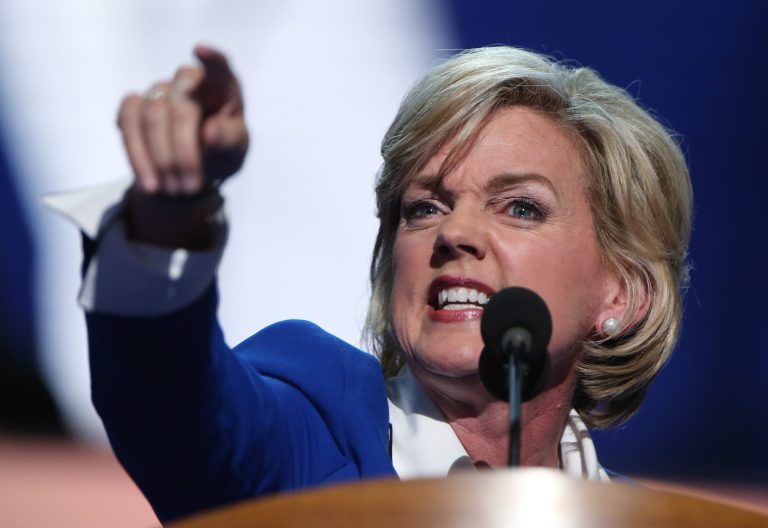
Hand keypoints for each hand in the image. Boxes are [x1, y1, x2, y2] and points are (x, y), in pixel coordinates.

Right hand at [117, 45, 247, 194]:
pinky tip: (148, 181)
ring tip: (172, 191)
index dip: (211, 59)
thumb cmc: (221, 151)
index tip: (200, 51)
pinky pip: (128, 121)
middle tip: (190, 187)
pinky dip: (137, 154)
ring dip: (161, 159)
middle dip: (184, 152)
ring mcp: (159, 90)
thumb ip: (228, 140)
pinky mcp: (134, 106)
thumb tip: (209, 133)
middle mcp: (188, 81)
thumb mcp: (235, 151)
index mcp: (222, 86)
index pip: (219, 67)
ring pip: (152, 116)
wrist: (193, 168)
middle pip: (181, 107)